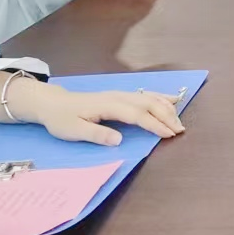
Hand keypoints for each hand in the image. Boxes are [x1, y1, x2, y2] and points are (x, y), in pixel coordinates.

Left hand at [12, 79, 184, 145]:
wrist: (53, 103)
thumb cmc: (62, 119)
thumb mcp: (74, 131)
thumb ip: (97, 134)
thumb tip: (119, 140)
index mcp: (108, 105)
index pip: (137, 115)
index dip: (154, 124)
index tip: (168, 134)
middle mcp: (118, 97)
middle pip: (148, 104)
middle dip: (167, 116)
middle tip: (180, 130)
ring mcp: (121, 94)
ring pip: (149, 98)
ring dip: (166, 108)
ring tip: (179, 120)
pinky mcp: (121, 96)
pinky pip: (145, 94)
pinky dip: (161, 97)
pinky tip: (172, 100)